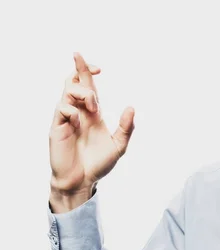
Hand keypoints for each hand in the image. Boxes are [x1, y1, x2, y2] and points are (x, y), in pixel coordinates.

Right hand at [49, 52, 134, 212]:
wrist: (82, 182)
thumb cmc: (98, 164)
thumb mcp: (119, 146)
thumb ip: (126, 128)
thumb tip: (131, 108)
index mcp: (92, 113)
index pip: (88, 86)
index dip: (88, 72)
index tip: (99, 68)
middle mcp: (78, 112)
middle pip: (74, 82)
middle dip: (80, 68)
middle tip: (94, 68)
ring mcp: (66, 119)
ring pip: (68, 91)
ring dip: (83, 92)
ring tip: (94, 106)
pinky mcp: (57, 128)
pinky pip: (62, 109)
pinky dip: (72, 110)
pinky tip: (78, 122)